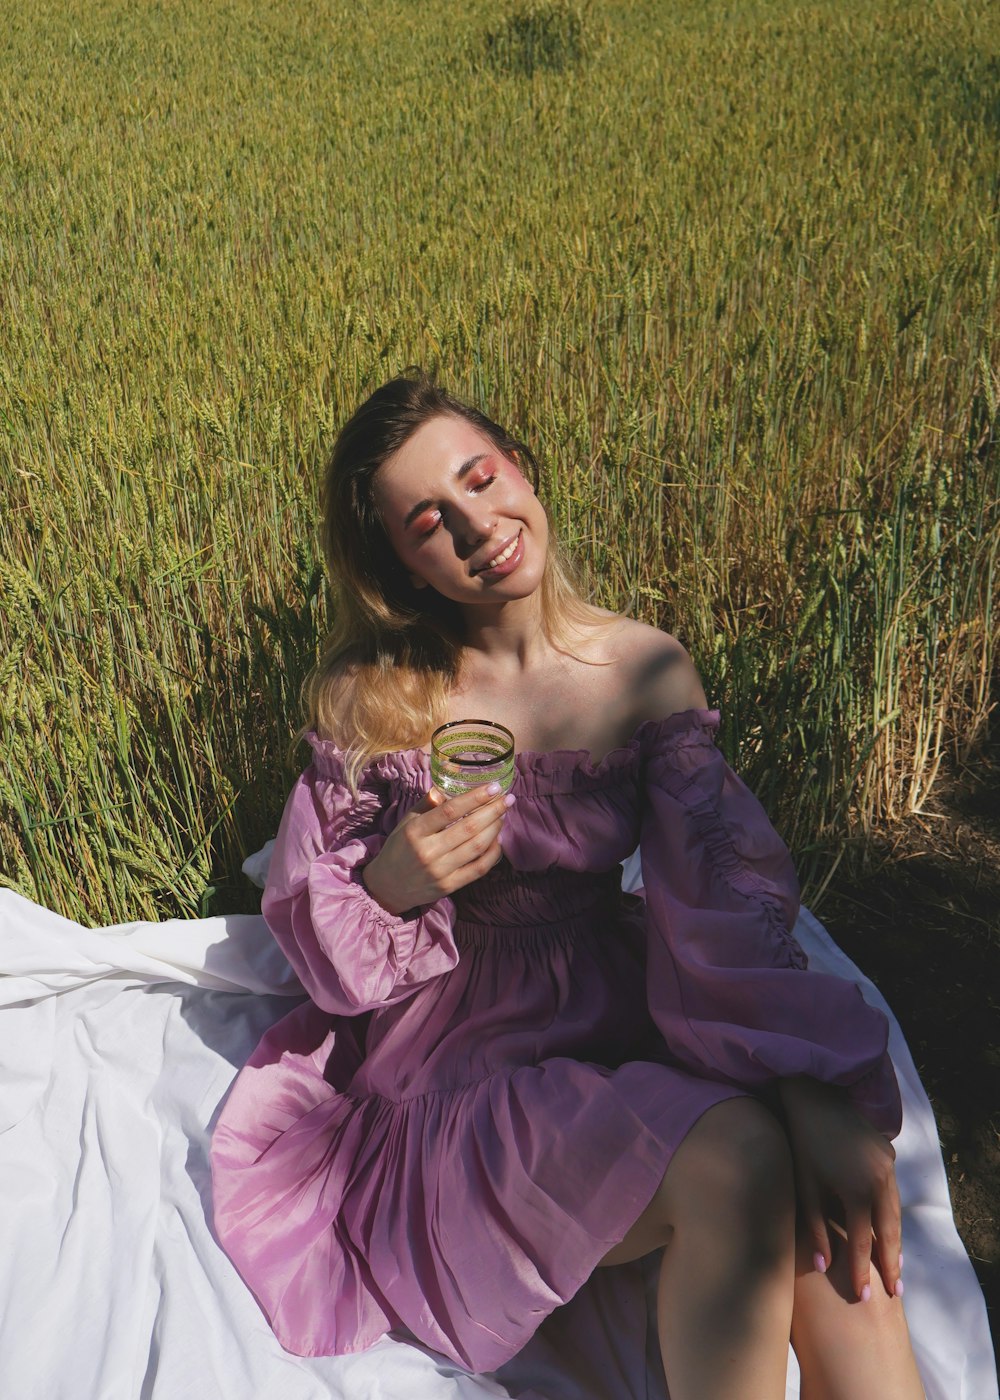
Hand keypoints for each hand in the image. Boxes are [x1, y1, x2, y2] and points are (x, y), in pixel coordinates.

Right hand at [361, 783, 513, 915]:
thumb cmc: (400, 848)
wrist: (388, 886)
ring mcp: (439, 871)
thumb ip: (426, 804)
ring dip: (495, 829)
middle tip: (507, 799)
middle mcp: (428, 851)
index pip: (449, 810)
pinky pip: (478, 869)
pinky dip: (493, 853)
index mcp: (416, 831)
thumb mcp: (406, 822)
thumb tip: (445, 786)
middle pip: (468, 828)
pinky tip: (498, 840)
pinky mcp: (449, 886)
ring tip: (503, 815)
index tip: (493, 787)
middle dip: (493, 811)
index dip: (474, 798)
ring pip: (476, 847)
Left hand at [778, 1076, 902, 1301]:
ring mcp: (887, 1164)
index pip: (862, 1242)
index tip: (865, 1297)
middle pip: (888, 1231)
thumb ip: (815, 1226)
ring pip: (895, 1211)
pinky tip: (887, 1228)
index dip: (862, 1271)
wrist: (815, 1094)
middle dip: (891, 1263)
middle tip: (895, 1292)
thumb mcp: (804, 1185)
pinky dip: (890, 1213)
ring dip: (894, 1239)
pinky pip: (892, 1190)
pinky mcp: (888, 1152)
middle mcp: (879, 1179)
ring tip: (894, 1268)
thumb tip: (822, 1265)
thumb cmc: (801, 1140)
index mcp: (856, 1189)